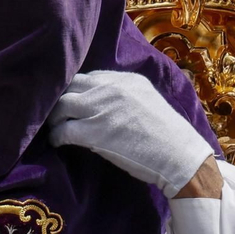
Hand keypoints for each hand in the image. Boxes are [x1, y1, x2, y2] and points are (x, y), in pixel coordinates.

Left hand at [48, 70, 217, 196]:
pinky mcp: (93, 132)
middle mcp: (110, 89)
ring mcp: (100, 109)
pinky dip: (56, 137)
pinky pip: (62, 131)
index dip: (77, 90)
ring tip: (55, 128)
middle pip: (70, 86)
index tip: (72, 102)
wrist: (179, 156)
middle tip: (57, 114)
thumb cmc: (167, 135)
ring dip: (54, 117)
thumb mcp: (148, 99)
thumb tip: (101, 99)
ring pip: (61, 105)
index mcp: (126, 79)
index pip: (89, 77)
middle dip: (60, 99)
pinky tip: (58, 143)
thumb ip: (125, 94)